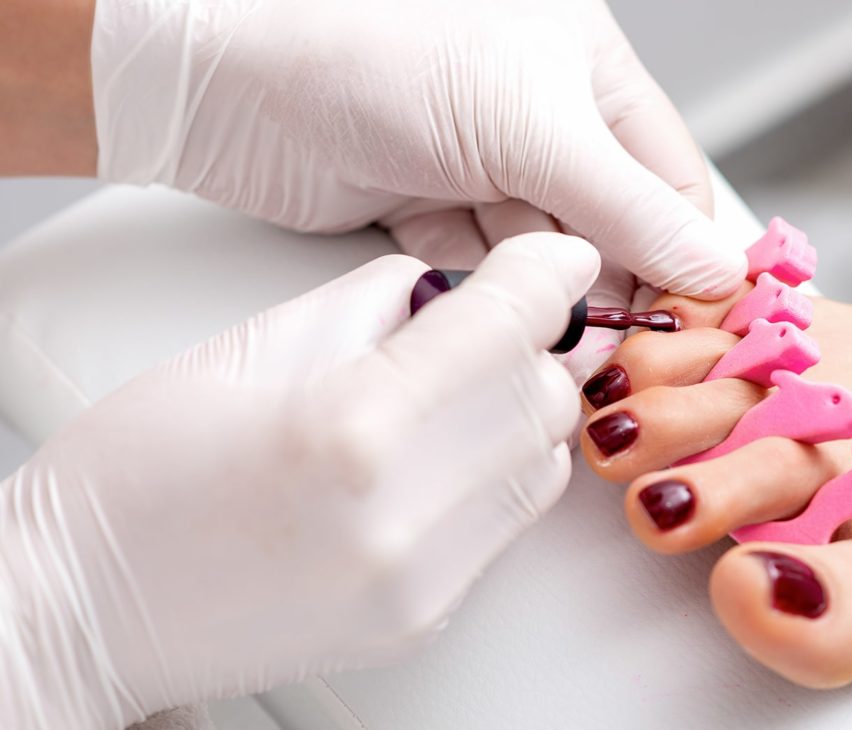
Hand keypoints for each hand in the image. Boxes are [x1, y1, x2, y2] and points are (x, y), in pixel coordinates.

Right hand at [0, 234, 597, 727]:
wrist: (91, 604)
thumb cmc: (142, 469)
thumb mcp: (251, 345)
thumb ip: (376, 303)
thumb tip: (462, 283)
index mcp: (353, 424)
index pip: (507, 328)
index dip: (547, 277)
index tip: (556, 258)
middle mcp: (402, 515)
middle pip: (544, 400)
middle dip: (530, 348)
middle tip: (485, 325)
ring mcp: (420, 582)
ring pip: (542, 467)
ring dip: (517, 414)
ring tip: (452, 393)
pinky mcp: (423, 619)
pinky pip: (505, 526)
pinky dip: (492, 476)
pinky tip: (433, 459)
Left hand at [90, 0, 743, 298]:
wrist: (234, 84)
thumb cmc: (380, 56)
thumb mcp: (534, 132)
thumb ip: (632, 209)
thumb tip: (715, 268)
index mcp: (586, 69)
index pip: (667, 178)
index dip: (685, 252)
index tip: (693, 323)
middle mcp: (541, 117)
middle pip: (609, 227)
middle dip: (609, 284)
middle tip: (621, 349)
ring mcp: (483, 165)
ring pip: (544, 258)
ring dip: (544, 298)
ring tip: (549, 333)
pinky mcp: (429, 210)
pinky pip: (482, 271)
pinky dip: (483, 295)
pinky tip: (486, 312)